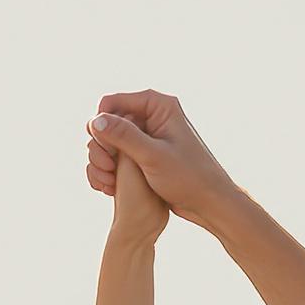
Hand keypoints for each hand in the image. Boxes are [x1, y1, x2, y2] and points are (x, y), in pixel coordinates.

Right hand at [85, 91, 239, 232]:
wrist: (209, 202)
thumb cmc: (189, 178)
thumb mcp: (153, 156)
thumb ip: (124, 136)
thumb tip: (95, 120)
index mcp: (159, 105)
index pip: (113, 102)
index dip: (101, 123)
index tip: (103, 150)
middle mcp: (153, 115)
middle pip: (110, 119)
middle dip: (102, 143)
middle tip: (107, 169)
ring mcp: (149, 133)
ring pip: (111, 138)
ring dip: (104, 157)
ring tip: (109, 180)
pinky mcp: (147, 151)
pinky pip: (120, 152)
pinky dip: (112, 166)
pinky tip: (112, 185)